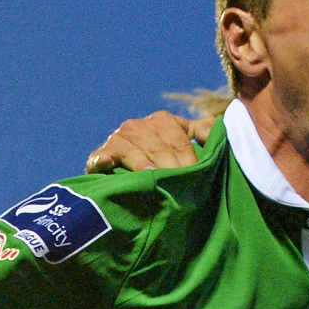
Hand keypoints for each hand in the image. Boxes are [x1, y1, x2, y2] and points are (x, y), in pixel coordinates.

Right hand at [86, 109, 210, 173]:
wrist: (131, 170)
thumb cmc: (166, 156)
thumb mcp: (186, 140)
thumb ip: (202, 131)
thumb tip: (208, 134)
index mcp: (162, 120)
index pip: (179, 141)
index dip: (189, 160)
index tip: (195, 176)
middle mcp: (138, 126)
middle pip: (158, 148)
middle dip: (170, 168)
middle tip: (180, 188)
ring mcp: (118, 139)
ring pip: (133, 152)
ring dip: (142, 166)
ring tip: (153, 179)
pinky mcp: (100, 156)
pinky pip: (100, 157)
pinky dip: (102, 159)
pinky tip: (107, 163)